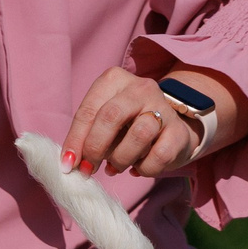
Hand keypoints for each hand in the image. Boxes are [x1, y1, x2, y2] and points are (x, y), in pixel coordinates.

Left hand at [61, 66, 244, 176]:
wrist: (171, 127)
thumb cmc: (128, 125)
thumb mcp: (104, 122)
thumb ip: (86, 136)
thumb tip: (70, 163)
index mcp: (115, 80)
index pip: (89, 109)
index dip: (76, 139)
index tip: (68, 164)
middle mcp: (140, 88)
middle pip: (111, 116)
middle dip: (95, 147)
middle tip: (89, 168)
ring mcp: (163, 106)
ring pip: (139, 134)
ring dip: (121, 158)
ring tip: (116, 166)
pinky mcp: (179, 131)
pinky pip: (159, 155)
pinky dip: (144, 168)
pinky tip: (138, 168)